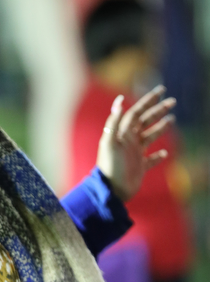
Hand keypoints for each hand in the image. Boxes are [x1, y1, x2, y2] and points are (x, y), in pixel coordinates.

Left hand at [96, 85, 174, 201]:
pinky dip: (158, 156)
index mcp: (122, 133)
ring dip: (160, 128)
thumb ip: (114, 121)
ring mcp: (134, 154)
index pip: (137, 112)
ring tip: (172, 119)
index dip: (148, 101)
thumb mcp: (110, 142)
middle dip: (158, 110)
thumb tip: (119, 100)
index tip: (161, 91)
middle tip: (172, 101)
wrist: (110, 190)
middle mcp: (129, 141)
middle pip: (145, 121)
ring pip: (150, 137)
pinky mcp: (139, 167)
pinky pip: (151, 160)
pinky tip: (164, 153)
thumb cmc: (110, 166)